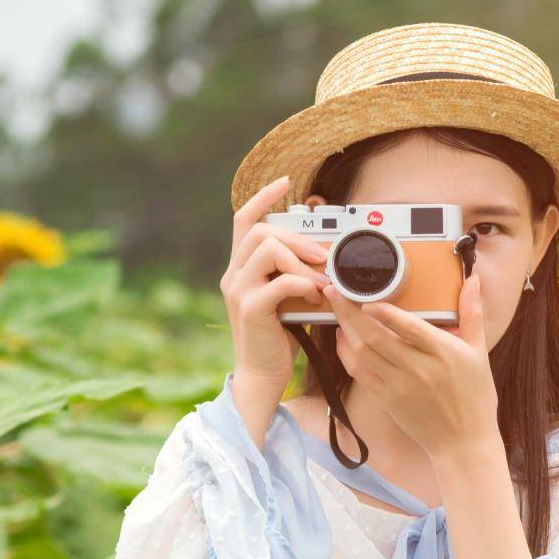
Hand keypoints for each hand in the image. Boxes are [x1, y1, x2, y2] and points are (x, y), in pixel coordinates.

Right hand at [222, 174, 331, 401]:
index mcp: (240, 268)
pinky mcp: (251, 309)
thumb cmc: (279, 337)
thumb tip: (326, 256)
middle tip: (322, 254)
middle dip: (295, 236)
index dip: (262, 197)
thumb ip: (297, 274)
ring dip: (300, 259)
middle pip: (259, 231)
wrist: (262, 376)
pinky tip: (314, 295)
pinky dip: (302, 283)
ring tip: (320, 277)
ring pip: (266, 249)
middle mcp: (233, 275)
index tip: (285, 182)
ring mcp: (238, 291)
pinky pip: (278, 281)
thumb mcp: (288, 297)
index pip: (243, 220)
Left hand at [320, 262, 499, 465]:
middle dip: (350, 312)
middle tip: (334, 291)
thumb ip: (473, 314)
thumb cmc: (475, 396)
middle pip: (377, 336)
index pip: (408, 327)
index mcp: (443, 352)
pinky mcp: (387, 400)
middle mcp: (418, 368)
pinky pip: (360, 373)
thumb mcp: (479, 352)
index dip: (383, 311)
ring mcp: (399, 386)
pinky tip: (342, 338)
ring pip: (363, 353)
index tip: (365, 294)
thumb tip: (473, 279)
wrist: (464, 442)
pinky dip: (346, 354)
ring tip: (335, 309)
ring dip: (345, 329)